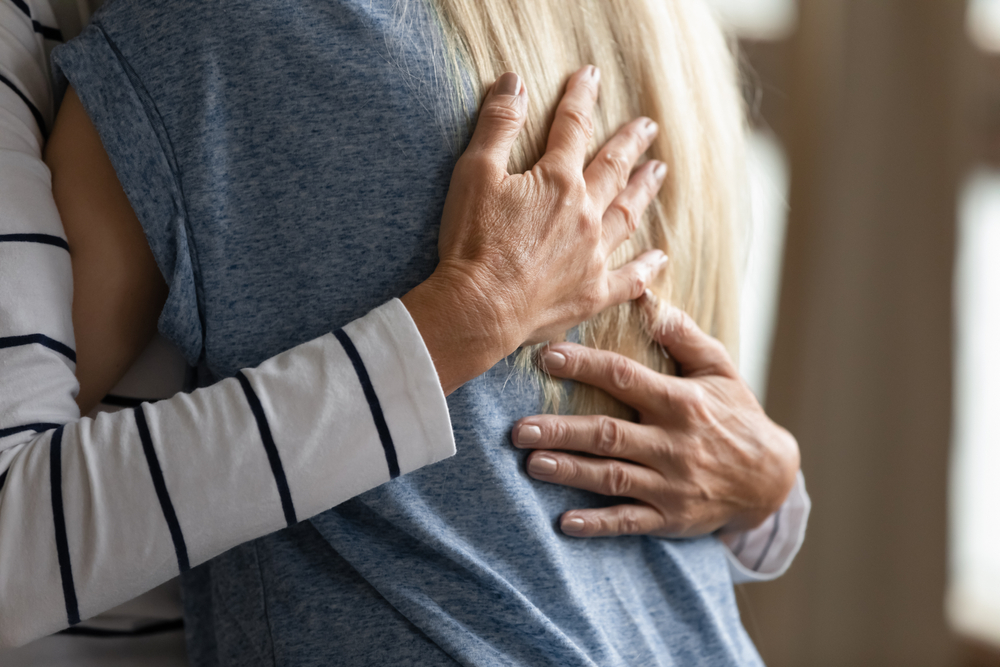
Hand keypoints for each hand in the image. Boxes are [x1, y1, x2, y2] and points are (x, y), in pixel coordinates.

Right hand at [403, 67, 667, 393]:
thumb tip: (514, 82)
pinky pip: (630, 278)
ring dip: (643, 190)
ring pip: (628, 214)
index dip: (581, 97)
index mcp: (557, 182)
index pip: (572, 128)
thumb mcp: (474, 173)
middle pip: (613, 169)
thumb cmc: (472, 242)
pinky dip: (646, 267)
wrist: (479, 308)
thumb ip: (498, 125)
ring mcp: (594, 255)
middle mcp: (586, 214)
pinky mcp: (593, 292)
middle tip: (648, 127)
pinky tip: (659, 257)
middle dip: (630, 143)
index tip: (590, 76)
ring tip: (657, 172)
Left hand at [511, 290, 800, 537]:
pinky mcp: (670, 518)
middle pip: (608, 434)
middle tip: (518, 429)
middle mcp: (673, 444)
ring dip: (570, 471)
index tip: (546, 356)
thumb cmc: (736, 415)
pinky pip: (629, 521)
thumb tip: (647, 296)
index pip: (624, 378)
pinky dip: (597, 523)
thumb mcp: (719, 370)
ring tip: (532, 463)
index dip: (584, 366)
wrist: (772, 478)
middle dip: (561, 430)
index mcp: (681, 402)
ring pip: (612, 478)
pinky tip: (565, 522)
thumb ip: (683, 335)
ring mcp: (671, 484)